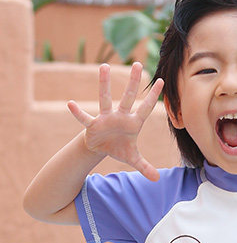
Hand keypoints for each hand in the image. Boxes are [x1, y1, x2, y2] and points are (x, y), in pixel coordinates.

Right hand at [68, 62, 163, 180]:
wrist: (101, 148)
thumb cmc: (119, 148)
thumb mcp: (132, 159)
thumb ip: (145, 167)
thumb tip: (157, 179)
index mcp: (133, 123)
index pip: (145, 108)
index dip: (153, 97)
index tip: (161, 81)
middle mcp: (120, 116)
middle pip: (127, 97)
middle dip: (132, 82)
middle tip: (137, 63)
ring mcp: (106, 118)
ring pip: (105, 98)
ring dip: (105, 84)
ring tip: (104, 67)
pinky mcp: (93, 125)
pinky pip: (85, 118)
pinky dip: (78, 113)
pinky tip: (70, 104)